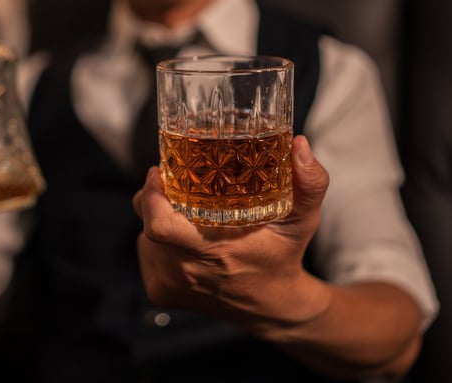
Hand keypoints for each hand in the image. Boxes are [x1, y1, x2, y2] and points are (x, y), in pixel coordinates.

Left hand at [132, 135, 331, 335]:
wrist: (271, 306)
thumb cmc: (282, 256)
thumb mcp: (301, 220)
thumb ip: (308, 183)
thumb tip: (299, 144)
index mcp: (212, 252)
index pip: (159, 226)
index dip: (151, 195)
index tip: (160, 173)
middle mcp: (184, 272)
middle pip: (146, 222)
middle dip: (155, 197)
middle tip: (175, 184)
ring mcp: (168, 284)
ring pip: (143, 234)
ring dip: (158, 218)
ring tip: (188, 216)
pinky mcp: (159, 292)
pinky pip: (145, 252)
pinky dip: (156, 240)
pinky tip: (183, 239)